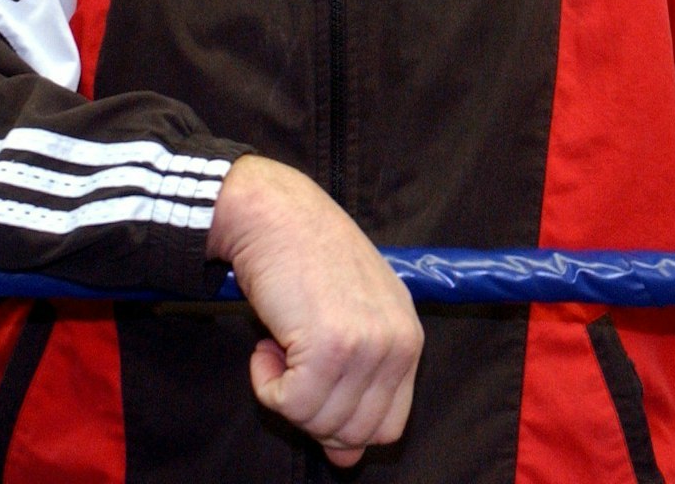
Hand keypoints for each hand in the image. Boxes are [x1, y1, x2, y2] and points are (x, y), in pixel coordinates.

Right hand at [207, 155, 422, 465]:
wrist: (276, 215)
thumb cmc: (307, 262)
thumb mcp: (349, 322)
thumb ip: (355, 390)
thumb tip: (347, 461)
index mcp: (410, 339)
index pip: (390, 425)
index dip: (345, 425)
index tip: (314, 394)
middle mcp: (398, 343)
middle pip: (354, 433)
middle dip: (310, 411)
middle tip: (292, 362)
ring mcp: (367, 345)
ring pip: (317, 421)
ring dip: (284, 391)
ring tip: (282, 342)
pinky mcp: (330, 345)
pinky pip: (289, 403)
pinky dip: (265, 383)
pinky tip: (268, 342)